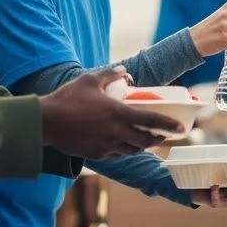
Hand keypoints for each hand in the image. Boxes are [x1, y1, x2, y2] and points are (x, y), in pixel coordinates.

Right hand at [39, 67, 183, 158]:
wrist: (45, 123)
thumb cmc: (67, 98)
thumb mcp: (90, 80)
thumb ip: (111, 74)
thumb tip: (125, 71)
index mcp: (117, 114)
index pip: (150, 121)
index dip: (168, 126)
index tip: (181, 129)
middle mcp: (115, 133)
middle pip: (145, 141)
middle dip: (158, 139)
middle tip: (165, 136)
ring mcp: (106, 146)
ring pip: (132, 150)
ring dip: (143, 146)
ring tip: (148, 140)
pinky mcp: (96, 155)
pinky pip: (117, 155)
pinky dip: (126, 151)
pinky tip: (125, 145)